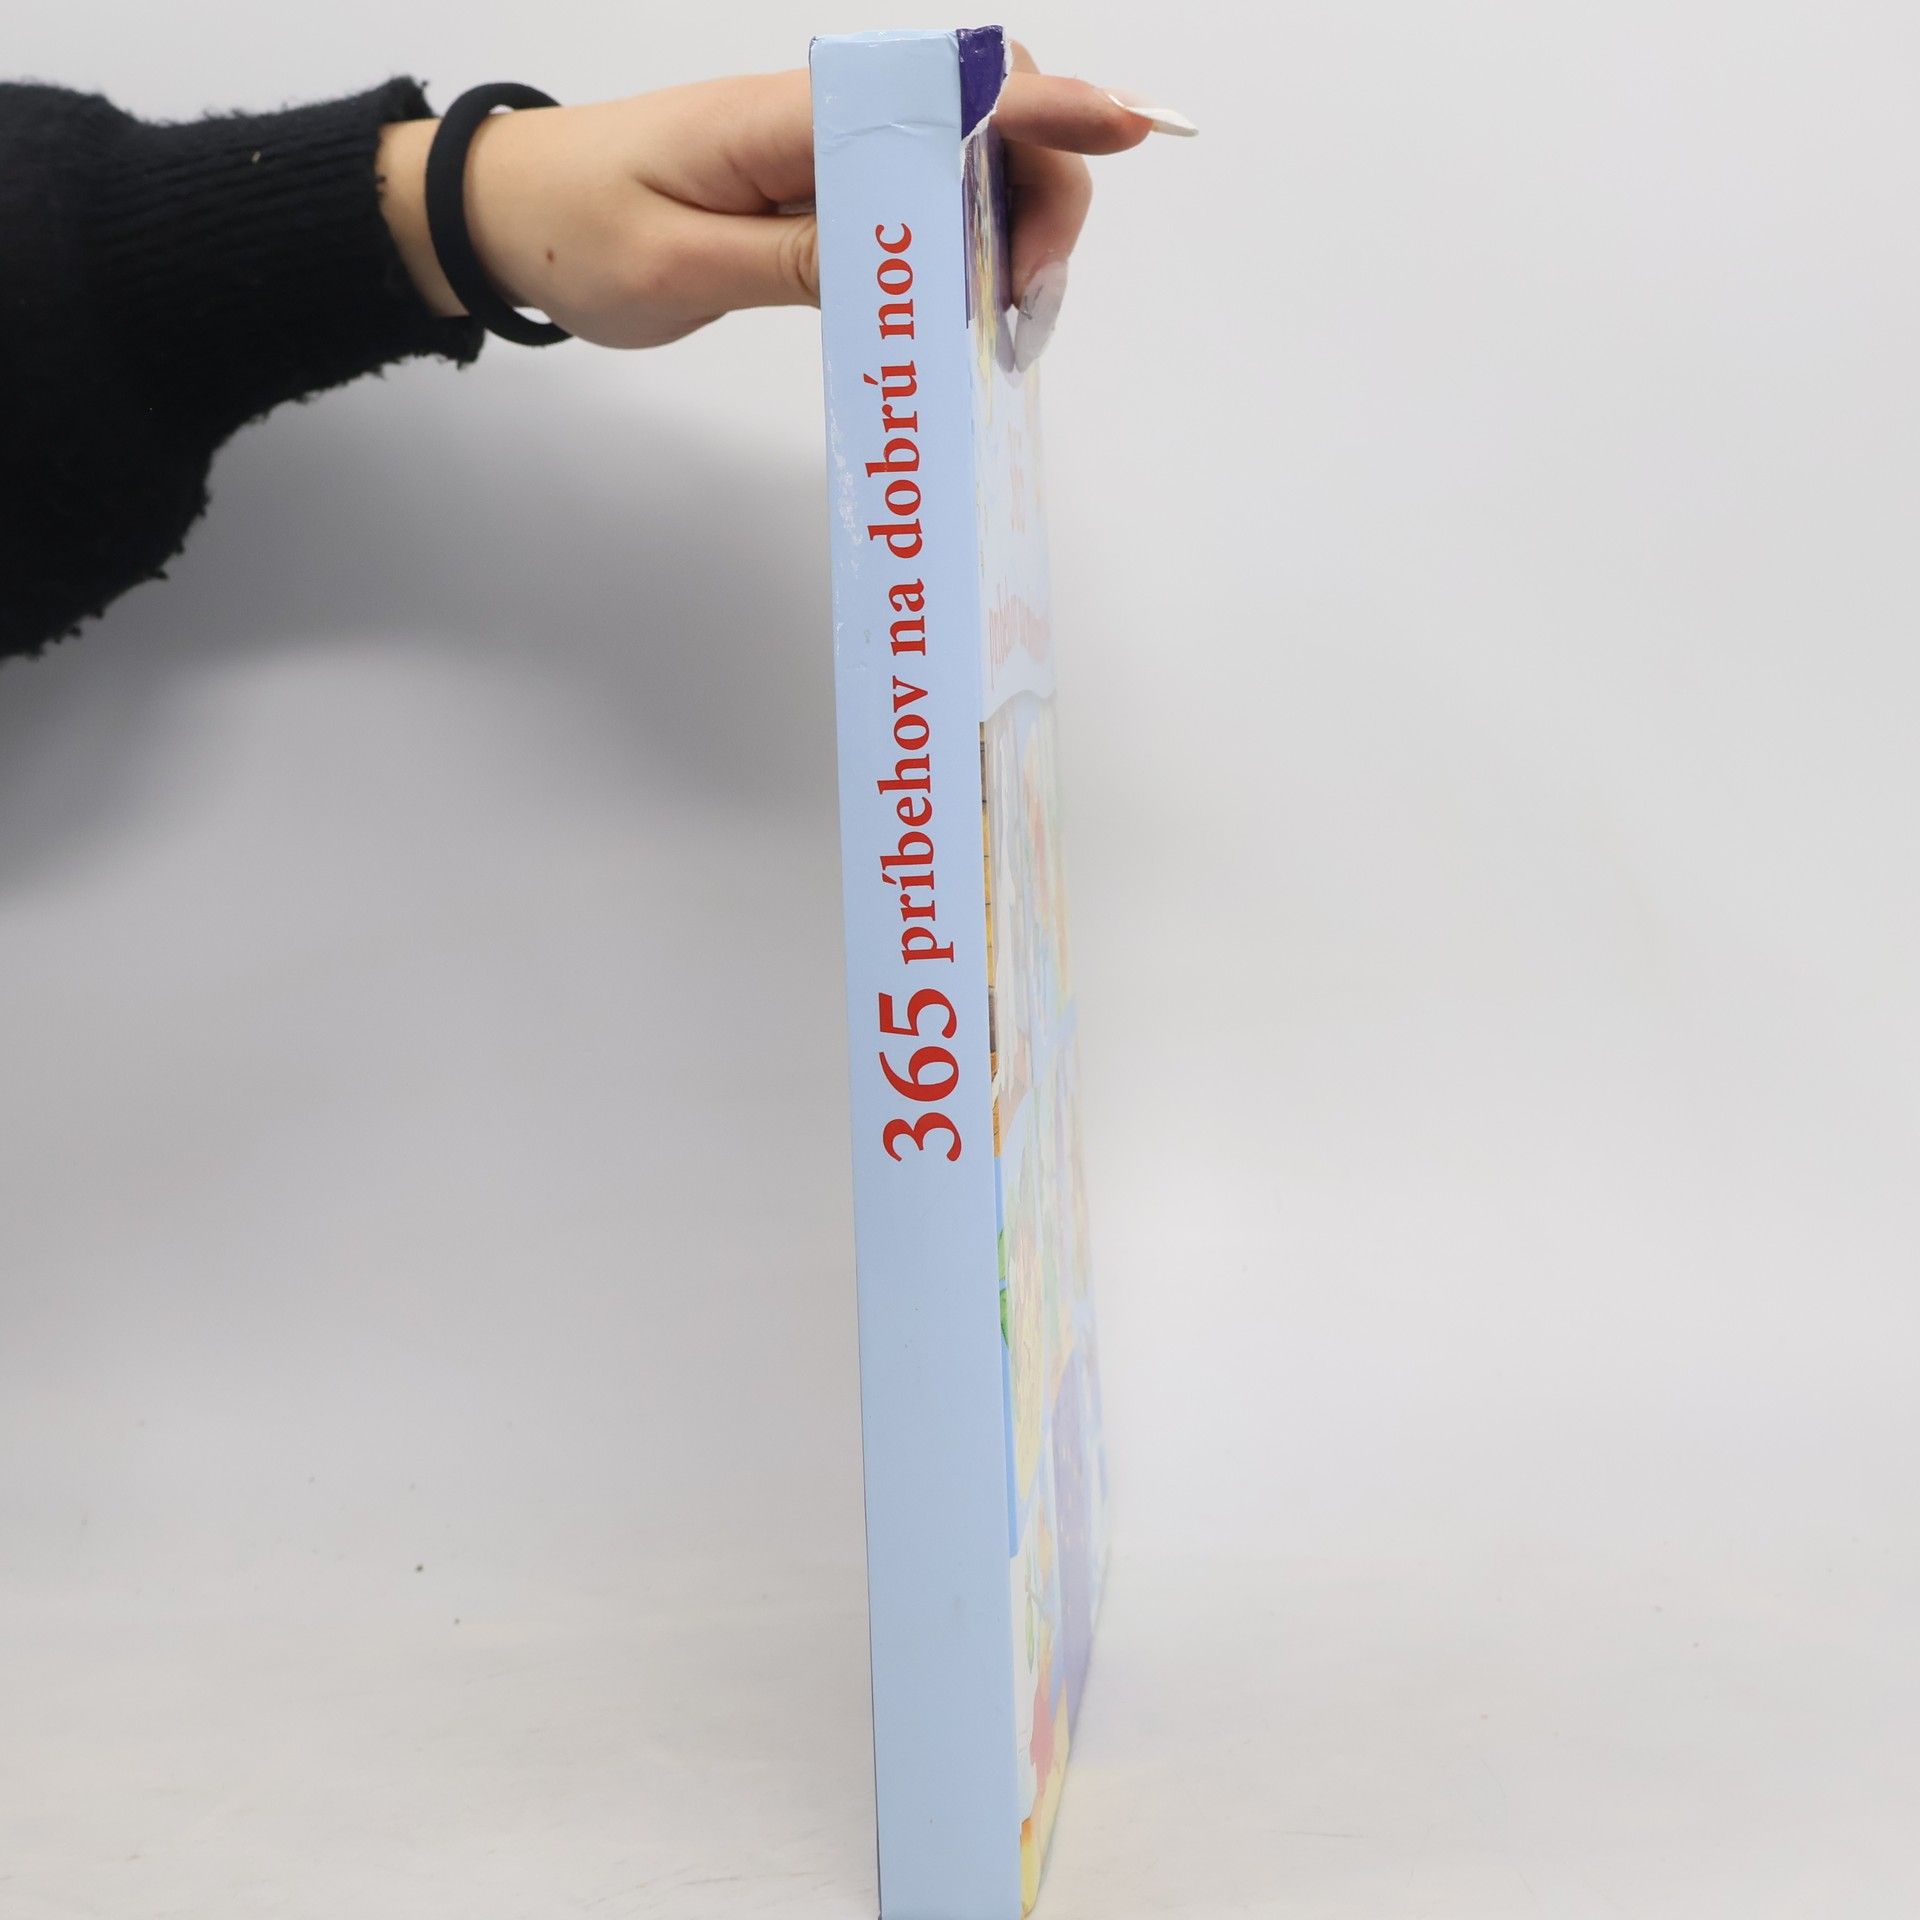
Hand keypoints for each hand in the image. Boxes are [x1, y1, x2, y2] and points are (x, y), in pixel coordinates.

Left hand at [376, 52, 1193, 353]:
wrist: (503, 217)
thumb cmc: (574, 232)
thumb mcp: (680, 266)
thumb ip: (795, 261)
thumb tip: (909, 258)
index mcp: (789, 119)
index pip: (946, 89)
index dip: (1049, 106)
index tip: (1129, 128)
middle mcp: (821, 125)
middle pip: (982, 121)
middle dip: (1040, 194)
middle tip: (1020, 303)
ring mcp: (822, 160)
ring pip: (959, 169)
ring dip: (1007, 231)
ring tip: (1000, 321)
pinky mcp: (814, 200)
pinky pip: (914, 211)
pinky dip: (959, 252)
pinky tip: (964, 309)